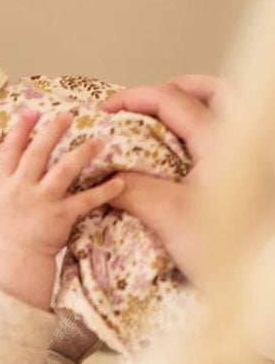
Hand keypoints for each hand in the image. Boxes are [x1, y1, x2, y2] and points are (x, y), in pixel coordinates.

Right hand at [0, 109, 124, 257]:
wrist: (14, 261)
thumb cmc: (6, 231)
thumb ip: (3, 178)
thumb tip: (13, 152)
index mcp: (2, 184)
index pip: (8, 151)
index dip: (19, 130)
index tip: (30, 112)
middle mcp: (20, 190)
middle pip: (37, 153)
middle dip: (52, 131)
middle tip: (67, 116)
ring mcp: (41, 202)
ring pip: (64, 170)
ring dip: (82, 152)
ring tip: (98, 140)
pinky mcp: (60, 217)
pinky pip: (86, 199)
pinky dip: (105, 190)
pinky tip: (120, 181)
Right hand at [101, 75, 230, 286]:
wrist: (261, 272)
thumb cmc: (227, 246)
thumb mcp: (170, 216)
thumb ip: (135, 190)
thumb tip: (104, 177)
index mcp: (220, 140)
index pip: (172, 100)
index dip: (133, 98)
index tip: (104, 110)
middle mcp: (240, 138)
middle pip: (210, 91)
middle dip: (170, 91)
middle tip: (138, 107)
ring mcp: (250, 154)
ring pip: (226, 108)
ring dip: (192, 106)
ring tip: (161, 122)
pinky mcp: (250, 173)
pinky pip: (228, 134)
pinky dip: (203, 130)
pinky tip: (183, 153)